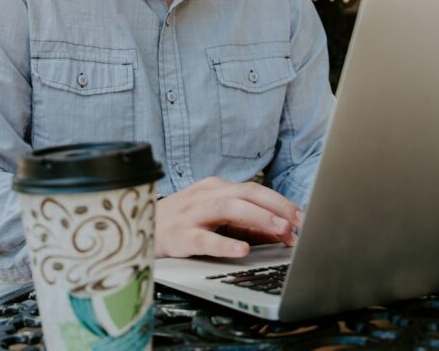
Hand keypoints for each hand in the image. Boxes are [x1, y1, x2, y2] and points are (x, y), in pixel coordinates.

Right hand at [154, 177, 303, 258]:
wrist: (136, 228)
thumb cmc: (181, 223)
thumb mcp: (215, 217)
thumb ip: (245, 223)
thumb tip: (282, 232)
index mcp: (216, 188)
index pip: (255, 190)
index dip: (281, 203)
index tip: (302, 219)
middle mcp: (205, 196)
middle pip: (246, 193)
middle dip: (276, 206)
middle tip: (298, 222)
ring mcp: (191, 214)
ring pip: (229, 208)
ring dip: (259, 218)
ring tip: (280, 230)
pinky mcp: (179, 236)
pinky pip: (204, 238)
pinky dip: (225, 243)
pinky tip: (242, 249)